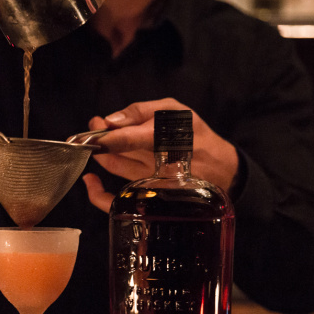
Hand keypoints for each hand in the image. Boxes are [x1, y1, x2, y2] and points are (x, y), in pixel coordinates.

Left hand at [82, 99, 238, 212]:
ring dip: (101, 156)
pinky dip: (98, 194)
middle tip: (94, 128)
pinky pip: (118, 201)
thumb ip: (142, 111)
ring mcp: (153, 186)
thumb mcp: (177, 112)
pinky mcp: (149, 200)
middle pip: (117, 155)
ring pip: (116, 171)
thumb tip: (111, 120)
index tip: (94, 127)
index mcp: (169, 141)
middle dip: (99, 140)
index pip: (130, 139)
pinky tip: (91, 181)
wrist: (222, 170)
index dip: (106, 135)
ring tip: (100, 141)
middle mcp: (160, 167)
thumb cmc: (198, 136)